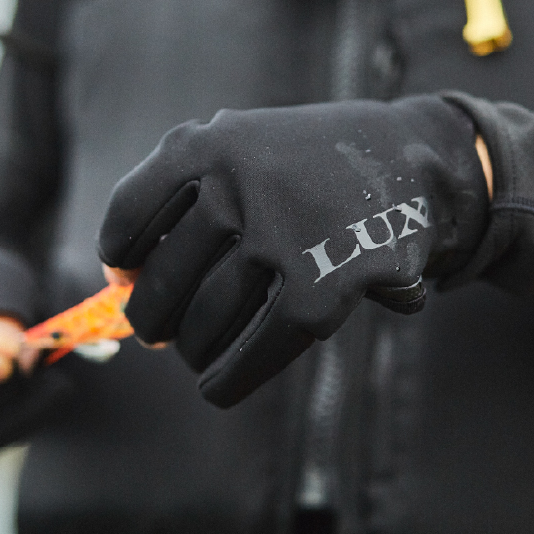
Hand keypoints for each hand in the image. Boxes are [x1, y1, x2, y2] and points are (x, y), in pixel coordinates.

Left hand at [98, 96, 490, 406]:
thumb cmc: (310, 165)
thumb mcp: (245, 145)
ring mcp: (279, 237)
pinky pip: (255, 350)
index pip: (129, 216)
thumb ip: (187, 194)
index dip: (120, 260)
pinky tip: (216, 388)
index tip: (125, 281)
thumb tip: (126, 282)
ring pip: (205, 320)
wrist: (412, 160)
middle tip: (157, 333)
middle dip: (151, 319)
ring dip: (191, 349)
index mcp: (207, 145)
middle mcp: (236, 185)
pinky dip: (227, 378)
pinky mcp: (320, 287)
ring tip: (194, 353)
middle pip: (162, 280)